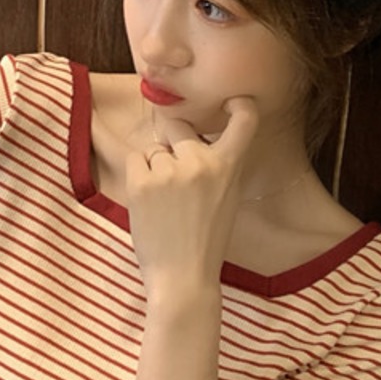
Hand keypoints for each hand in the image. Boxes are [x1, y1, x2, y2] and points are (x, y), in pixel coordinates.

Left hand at [124, 97, 258, 295]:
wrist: (183, 277)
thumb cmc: (205, 241)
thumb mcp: (227, 197)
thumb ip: (217, 165)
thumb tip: (193, 137)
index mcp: (229, 166)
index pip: (244, 121)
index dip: (239, 106)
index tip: (232, 101)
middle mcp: (201, 161)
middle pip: (179, 127)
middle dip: (174, 144)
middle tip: (176, 179)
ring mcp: (170, 169)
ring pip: (154, 149)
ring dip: (155, 167)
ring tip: (164, 201)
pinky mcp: (141, 181)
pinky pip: (135, 159)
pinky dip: (138, 176)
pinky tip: (149, 201)